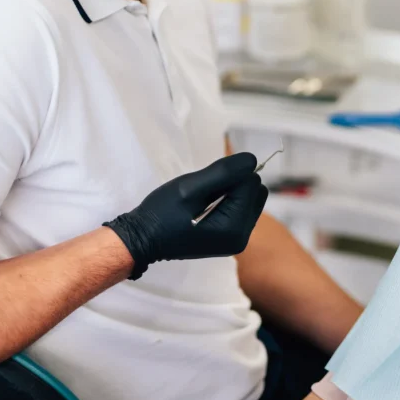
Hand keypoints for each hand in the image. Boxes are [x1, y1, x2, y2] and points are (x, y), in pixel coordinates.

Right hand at [104, 153, 268, 278]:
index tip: (204, 184)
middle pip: (256, 191)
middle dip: (234, 184)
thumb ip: (223, 173)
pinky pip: (241, 208)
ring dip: (231, 192)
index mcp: (235, 228)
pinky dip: (228, 201)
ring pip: (250, 198)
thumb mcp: (190, 188)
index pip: (251, 182)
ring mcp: (237, 240)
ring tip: (204, 200)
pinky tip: (207, 207)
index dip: (229, 175)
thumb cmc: (163, 213)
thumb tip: (253, 160)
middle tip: (204, 192)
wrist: (143, 239)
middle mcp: (242, 237)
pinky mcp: (231, 238)